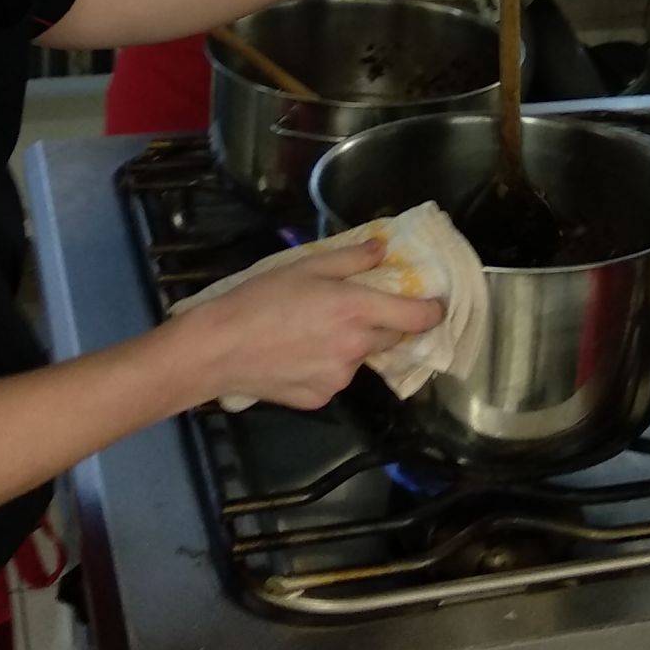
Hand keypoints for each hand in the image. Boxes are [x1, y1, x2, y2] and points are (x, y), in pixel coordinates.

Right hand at [184, 238, 442, 410]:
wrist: (217, 349)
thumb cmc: (259, 299)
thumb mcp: (306, 266)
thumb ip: (352, 258)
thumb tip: (383, 250)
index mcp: (358, 310)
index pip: (420, 317)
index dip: (432, 310)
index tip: (432, 304)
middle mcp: (357, 348)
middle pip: (393, 337)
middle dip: (384, 323)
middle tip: (356, 309)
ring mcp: (340, 379)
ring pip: (360, 358)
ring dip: (351, 345)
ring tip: (312, 332)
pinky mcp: (321, 399)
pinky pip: (335, 379)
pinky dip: (325, 367)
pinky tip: (297, 355)